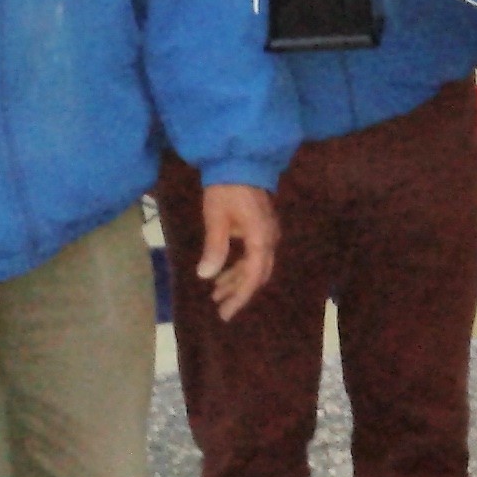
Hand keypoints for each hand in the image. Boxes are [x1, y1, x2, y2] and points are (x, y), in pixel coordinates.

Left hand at [196, 184, 277, 319]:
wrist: (241, 162)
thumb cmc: (227, 189)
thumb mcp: (216, 218)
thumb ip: (214, 248)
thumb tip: (206, 276)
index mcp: (261, 238)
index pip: (252, 276)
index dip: (239, 297)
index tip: (225, 314)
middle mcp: (269, 239)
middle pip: (258, 275)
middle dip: (239, 293)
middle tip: (220, 308)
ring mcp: (267, 233)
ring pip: (255, 266)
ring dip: (237, 280)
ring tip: (216, 294)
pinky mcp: (261, 228)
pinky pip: (253, 255)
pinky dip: (239, 267)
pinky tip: (223, 273)